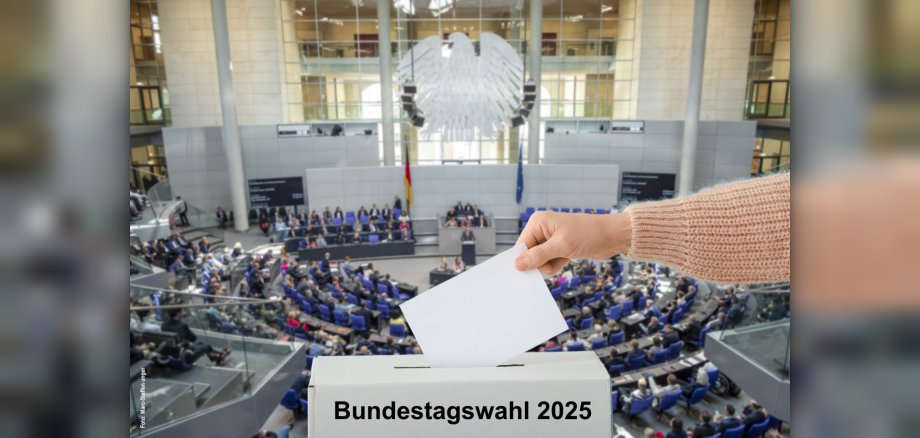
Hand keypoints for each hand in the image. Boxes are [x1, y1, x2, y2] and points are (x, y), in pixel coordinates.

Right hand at [515, 211, 630, 274]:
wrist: (612, 236)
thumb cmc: (588, 234)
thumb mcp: (561, 246)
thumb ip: (538, 256)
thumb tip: (517, 264)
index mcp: (538, 222)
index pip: (522, 245)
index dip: (525, 259)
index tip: (531, 271)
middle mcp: (542, 229)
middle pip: (529, 253)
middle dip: (539, 263)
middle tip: (551, 265)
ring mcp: (551, 238)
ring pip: (539, 259)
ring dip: (549, 265)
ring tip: (563, 259)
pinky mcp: (559, 246)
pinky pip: (549, 260)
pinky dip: (555, 264)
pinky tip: (566, 259)